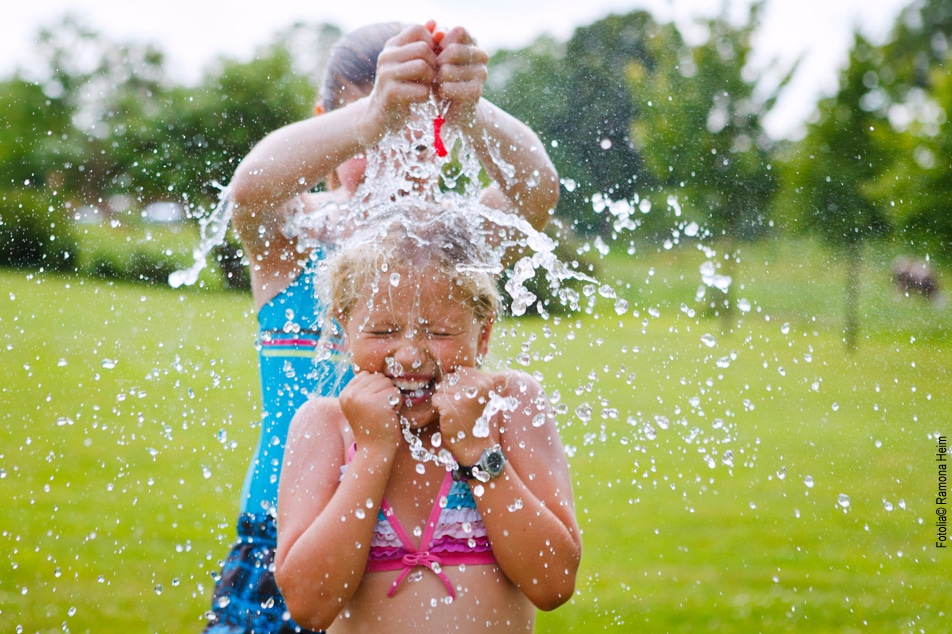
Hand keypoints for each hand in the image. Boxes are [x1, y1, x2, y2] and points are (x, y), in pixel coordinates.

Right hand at [339, 371, 401, 450]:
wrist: (375, 450)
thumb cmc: (373, 427)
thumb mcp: (361, 406)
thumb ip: (363, 388)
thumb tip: (376, 371)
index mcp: (345, 394)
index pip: (367, 375)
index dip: (376, 389)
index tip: (373, 407)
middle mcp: (351, 395)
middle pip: (378, 377)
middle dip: (385, 392)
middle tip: (380, 411)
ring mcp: (362, 398)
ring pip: (388, 383)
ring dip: (392, 397)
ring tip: (384, 413)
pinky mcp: (377, 403)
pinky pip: (395, 392)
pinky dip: (398, 403)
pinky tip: (390, 415)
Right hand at [362, 25, 438, 139]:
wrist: (381, 116)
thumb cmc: (403, 87)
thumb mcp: (411, 62)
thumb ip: (424, 43)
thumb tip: (434, 23)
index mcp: (392, 45)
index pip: (418, 29)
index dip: (432, 43)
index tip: (432, 60)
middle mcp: (386, 56)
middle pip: (423, 48)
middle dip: (434, 64)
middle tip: (431, 77)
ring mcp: (386, 74)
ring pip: (422, 67)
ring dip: (430, 80)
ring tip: (425, 87)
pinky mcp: (390, 93)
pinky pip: (421, 91)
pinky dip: (425, 96)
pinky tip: (418, 99)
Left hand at [432, 26, 486, 128]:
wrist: (452, 106)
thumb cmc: (441, 75)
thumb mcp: (436, 54)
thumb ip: (435, 38)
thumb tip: (437, 31)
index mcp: (473, 41)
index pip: (459, 31)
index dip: (442, 41)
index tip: (436, 52)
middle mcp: (481, 55)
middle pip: (453, 50)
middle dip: (437, 62)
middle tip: (435, 71)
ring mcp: (482, 73)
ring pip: (448, 70)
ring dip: (437, 78)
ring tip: (439, 82)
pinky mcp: (477, 91)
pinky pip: (449, 87)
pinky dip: (442, 91)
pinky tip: (443, 92)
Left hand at [432, 367, 496, 463]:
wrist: (475, 445)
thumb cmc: (473, 419)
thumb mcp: (479, 395)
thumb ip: (470, 380)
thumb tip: (452, 369)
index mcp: (485, 381)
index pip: (459, 372)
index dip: (457, 386)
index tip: (466, 402)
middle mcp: (477, 385)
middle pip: (449, 379)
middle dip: (449, 393)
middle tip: (460, 409)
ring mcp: (464, 395)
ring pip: (440, 388)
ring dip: (443, 401)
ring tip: (455, 413)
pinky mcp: (451, 405)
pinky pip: (435, 399)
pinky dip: (438, 409)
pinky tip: (449, 417)